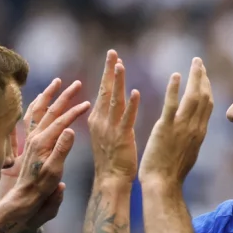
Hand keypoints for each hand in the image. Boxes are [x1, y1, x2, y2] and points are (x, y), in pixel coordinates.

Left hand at [2, 78, 89, 225]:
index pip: (62, 121)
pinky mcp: (30, 142)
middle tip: (76, 84)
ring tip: (57, 83)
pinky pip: (33, 117)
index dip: (75, 112)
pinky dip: (38, 105)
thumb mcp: (55, 170)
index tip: (88, 104)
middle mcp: (35, 136)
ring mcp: (31, 138)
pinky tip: (41, 101)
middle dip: (65, 96)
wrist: (25, 196)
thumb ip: (62, 149)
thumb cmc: (42, 186)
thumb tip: (70, 130)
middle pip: (51, 110)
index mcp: (43, 142)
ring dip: (49, 95)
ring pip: (39, 110)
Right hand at [87, 50, 140, 181]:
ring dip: (118, 82)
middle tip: (112, 52)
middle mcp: (101, 121)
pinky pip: (127, 119)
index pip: (102, 92)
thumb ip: (107, 118)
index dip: (107, 74)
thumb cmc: (110, 160)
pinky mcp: (122, 138)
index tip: (113, 57)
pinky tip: (135, 92)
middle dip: (109, 70)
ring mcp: (110, 129)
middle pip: (105, 91)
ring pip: (114, 101)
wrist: (110, 180)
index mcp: (97, 119)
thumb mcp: (105, 134)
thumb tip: (110, 104)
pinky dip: (131, 105)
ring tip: (120, 65)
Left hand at [139, 58, 212, 187]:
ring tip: (194, 63)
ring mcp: (182, 128)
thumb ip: (192, 138)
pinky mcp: (166, 128)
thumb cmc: (172, 173)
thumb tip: (195, 130)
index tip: (203, 75)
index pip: (208, 105)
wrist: (164, 184)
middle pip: (204, 97)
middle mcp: (195, 128)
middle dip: (203, 77)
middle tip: (199, 63)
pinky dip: (175, 88)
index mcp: (200, 133)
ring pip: (193, 97)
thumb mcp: (188, 153)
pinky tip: (176, 75)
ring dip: (195, 77)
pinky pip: (172, 104)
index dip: (207, 88)